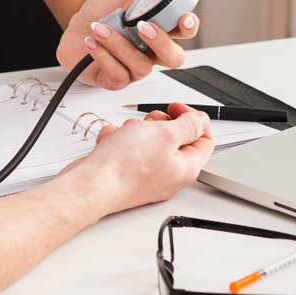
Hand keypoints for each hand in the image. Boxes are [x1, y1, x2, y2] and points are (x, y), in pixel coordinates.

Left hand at [56, 0, 199, 89]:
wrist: (74, 28)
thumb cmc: (101, 14)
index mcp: (159, 30)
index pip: (184, 32)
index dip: (189, 27)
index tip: (184, 18)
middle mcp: (151, 53)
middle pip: (173, 58)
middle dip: (161, 42)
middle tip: (142, 26)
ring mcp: (135, 68)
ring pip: (141, 66)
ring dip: (119, 45)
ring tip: (99, 28)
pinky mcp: (116, 80)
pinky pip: (118, 75)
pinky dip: (103, 56)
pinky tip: (92, 42)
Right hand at [61, 104, 213, 213]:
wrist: (91, 186)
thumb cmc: (125, 167)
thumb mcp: (165, 134)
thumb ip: (188, 125)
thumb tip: (200, 120)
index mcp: (185, 167)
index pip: (204, 139)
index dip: (193, 119)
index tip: (175, 108)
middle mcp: (168, 175)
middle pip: (173, 139)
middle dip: (157, 124)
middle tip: (148, 123)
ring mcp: (145, 176)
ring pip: (146, 141)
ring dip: (133, 131)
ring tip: (124, 136)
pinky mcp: (124, 175)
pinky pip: (125, 150)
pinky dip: (116, 142)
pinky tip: (110, 144)